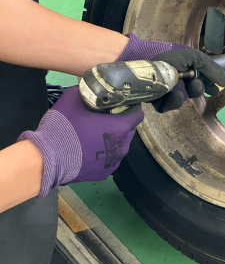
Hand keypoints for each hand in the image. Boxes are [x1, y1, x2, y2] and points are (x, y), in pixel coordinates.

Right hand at [17, 87, 143, 196]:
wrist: (48, 159)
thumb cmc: (64, 126)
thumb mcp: (73, 98)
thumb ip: (88, 91)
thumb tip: (92, 89)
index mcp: (121, 127)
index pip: (137, 115)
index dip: (130, 108)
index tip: (119, 105)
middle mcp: (123, 145)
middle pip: (129, 130)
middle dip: (120, 123)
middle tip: (104, 119)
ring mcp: (114, 162)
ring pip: (120, 145)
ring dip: (112, 139)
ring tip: (95, 135)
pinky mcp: (104, 173)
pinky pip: (109, 159)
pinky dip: (103, 153)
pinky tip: (90, 149)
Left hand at [116, 34, 224, 112]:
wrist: (141, 64)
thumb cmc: (168, 57)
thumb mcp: (194, 58)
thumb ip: (211, 68)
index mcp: (186, 68)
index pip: (202, 78)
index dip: (210, 85)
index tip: (215, 89)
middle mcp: (177, 78)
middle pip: (193, 91)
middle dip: (198, 90)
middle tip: (197, 87)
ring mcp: (166, 89)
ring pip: (181, 100)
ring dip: (183, 97)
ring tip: (183, 92)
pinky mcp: (155, 99)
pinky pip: (166, 107)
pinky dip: (170, 103)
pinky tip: (172, 96)